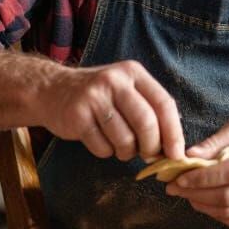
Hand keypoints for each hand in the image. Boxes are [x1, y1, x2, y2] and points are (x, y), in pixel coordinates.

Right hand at [44, 60, 185, 162]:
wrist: (51, 90)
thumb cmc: (98, 96)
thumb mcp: (125, 89)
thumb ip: (149, 109)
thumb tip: (174, 145)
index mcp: (133, 73)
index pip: (164, 103)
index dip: (174, 133)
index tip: (177, 154)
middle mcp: (114, 81)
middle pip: (146, 123)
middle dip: (152, 147)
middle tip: (148, 156)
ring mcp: (94, 97)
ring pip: (125, 139)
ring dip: (127, 153)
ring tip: (120, 146)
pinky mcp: (77, 116)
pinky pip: (103, 148)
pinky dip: (106, 152)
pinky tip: (100, 140)